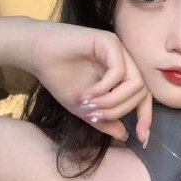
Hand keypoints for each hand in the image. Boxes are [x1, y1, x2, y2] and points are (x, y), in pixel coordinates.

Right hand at [28, 21, 151, 143]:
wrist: (35, 54)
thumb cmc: (58, 77)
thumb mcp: (84, 108)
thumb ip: (105, 120)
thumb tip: (125, 135)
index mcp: (122, 75)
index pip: (143, 97)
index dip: (145, 118)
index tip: (141, 139)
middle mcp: (125, 61)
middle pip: (141, 93)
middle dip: (120, 111)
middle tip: (95, 117)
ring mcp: (119, 50)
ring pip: (135, 84)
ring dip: (113, 102)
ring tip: (90, 106)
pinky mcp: (109, 41)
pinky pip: (119, 72)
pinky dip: (104, 88)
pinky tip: (87, 94)